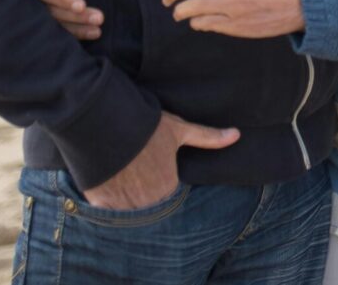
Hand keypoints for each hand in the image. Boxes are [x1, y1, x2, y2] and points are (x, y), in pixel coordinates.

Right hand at [14, 0, 103, 39]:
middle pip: (52, 11)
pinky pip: (57, 33)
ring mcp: (33, 16)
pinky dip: (75, 34)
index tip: (82, 5)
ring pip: (55, 25)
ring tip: (97, 31)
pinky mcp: (40, 25)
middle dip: (76, 16)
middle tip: (99, 18)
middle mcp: (28, 1)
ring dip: (78, 28)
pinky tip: (92, 34)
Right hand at [81, 111, 238, 209]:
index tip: (150, 169)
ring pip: (128, 211)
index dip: (158, 180)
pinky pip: (106, 213)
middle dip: (143, 193)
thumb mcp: (179, 129)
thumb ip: (207, 137)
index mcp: (168, 188)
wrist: (104, 125)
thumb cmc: (145, 127)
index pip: (167, 194)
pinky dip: (106, 203)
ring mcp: (124, 207)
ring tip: (120, 177)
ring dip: (125, 200)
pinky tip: (107, 184)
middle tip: (134, 172)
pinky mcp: (101, 205)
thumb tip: (237, 134)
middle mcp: (148, 203)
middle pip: (148, 204)